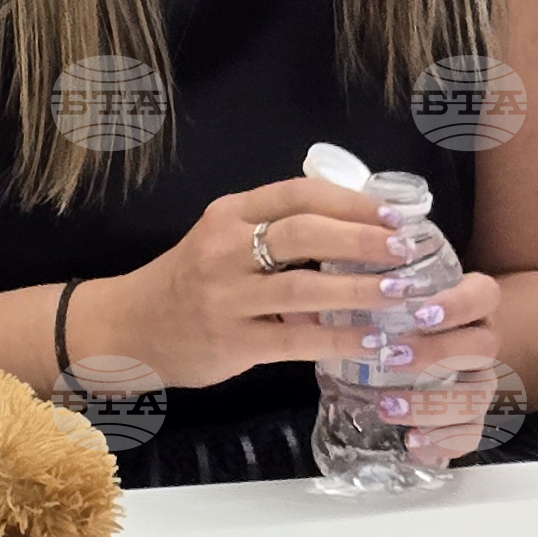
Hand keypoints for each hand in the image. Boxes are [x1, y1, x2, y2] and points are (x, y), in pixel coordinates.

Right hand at [69, 177, 482, 392]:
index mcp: (230, 214)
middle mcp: (225, 248)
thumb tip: (359, 229)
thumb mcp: (224, 239)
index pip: (298, 194)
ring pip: (304, 286)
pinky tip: (372, 342)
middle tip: (408, 250)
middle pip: (304, 232)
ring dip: (361, 289)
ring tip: (404, 294)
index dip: (352, 201)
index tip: (396, 213)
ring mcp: (226, 297)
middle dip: (363, 239)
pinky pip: (296, 338)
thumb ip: (277, 232)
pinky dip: (339, 338)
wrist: (129, 328)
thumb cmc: (190, 281)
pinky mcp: (231, 342)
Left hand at [355, 276, 506, 468]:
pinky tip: (411, 443)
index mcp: (470, 303)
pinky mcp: (470, 417)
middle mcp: (482, 341)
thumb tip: (302, 305)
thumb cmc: (400, 316)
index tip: (421, 315)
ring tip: (387, 408)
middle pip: (483, 347)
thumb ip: (355, 295)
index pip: (483, 295)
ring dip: (434, 405)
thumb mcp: (382, 299)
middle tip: (393, 358)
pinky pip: (470, 434)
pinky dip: (444, 442)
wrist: (425, 345)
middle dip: (438, 354)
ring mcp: (479, 381)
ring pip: (478, 396)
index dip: (459, 305)